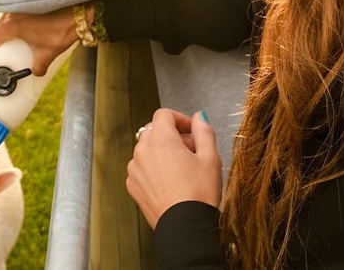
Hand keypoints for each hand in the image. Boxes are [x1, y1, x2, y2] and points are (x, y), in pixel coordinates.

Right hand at [0, 7, 77, 75]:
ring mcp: (23, 3)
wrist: (76, 13)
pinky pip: (21, 6)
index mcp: (13, 26)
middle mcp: (15, 12)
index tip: (0, 46)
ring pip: (10, 12)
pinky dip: (21, 12)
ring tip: (20, 29)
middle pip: (1, 22)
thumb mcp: (48, 54)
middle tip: (10, 39)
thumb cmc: (60, 30)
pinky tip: (30, 18)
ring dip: (12, 20)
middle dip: (4, 30)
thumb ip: (39, 67)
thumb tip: (36, 72)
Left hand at [126, 108, 221, 228]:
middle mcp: (143, 151)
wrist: (185, 228)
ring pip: (147, 149)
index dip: (180, 119)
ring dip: (162, 152)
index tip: (191, 130)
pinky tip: (170, 182)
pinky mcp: (133, 185)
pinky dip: (153, 168)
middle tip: (191, 151)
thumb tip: (200, 117)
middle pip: (155, 130)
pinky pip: (142, 167)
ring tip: (182, 169)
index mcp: (161, 139)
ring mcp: (135, 169)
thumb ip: (204, 131)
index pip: (164, 114)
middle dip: (173, 135)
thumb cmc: (199, 194)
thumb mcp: (210, 157)